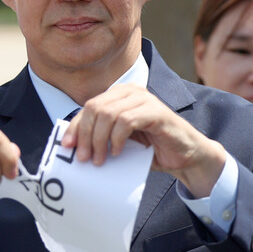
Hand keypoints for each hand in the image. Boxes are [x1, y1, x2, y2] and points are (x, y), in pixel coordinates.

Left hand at [61, 84, 225, 197]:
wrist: (185, 156)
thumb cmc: (152, 148)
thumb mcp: (121, 141)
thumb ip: (102, 136)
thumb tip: (72, 145)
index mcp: (119, 95)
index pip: (89, 107)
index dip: (75, 127)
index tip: (67, 147)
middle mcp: (130, 91)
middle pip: (95, 108)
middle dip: (85, 135)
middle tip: (84, 158)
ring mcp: (144, 99)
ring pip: (108, 114)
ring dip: (99, 140)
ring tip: (100, 159)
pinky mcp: (156, 111)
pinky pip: (126, 120)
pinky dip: (117, 138)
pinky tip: (117, 152)